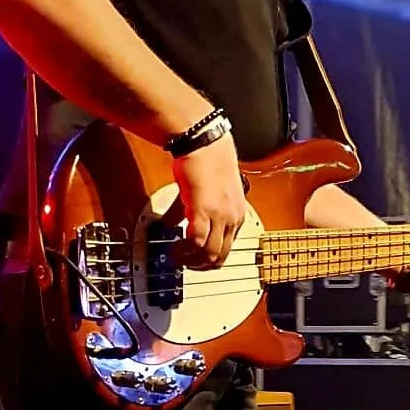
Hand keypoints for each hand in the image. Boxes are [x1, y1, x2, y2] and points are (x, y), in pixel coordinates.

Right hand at [172, 133, 246, 267]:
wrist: (204, 143)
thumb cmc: (207, 160)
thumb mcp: (206, 191)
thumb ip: (191, 210)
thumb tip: (173, 223)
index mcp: (237, 214)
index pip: (227, 248)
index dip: (209, 258)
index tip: (194, 259)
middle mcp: (233, 218)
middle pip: (219, 257)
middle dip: (200, 266)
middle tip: (184, 264)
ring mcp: (220, 216)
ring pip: (209, 254)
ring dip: (191, 261)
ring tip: (178, 256)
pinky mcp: (204, 211)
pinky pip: (196, 242)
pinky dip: (185, 249)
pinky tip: (175, 247)